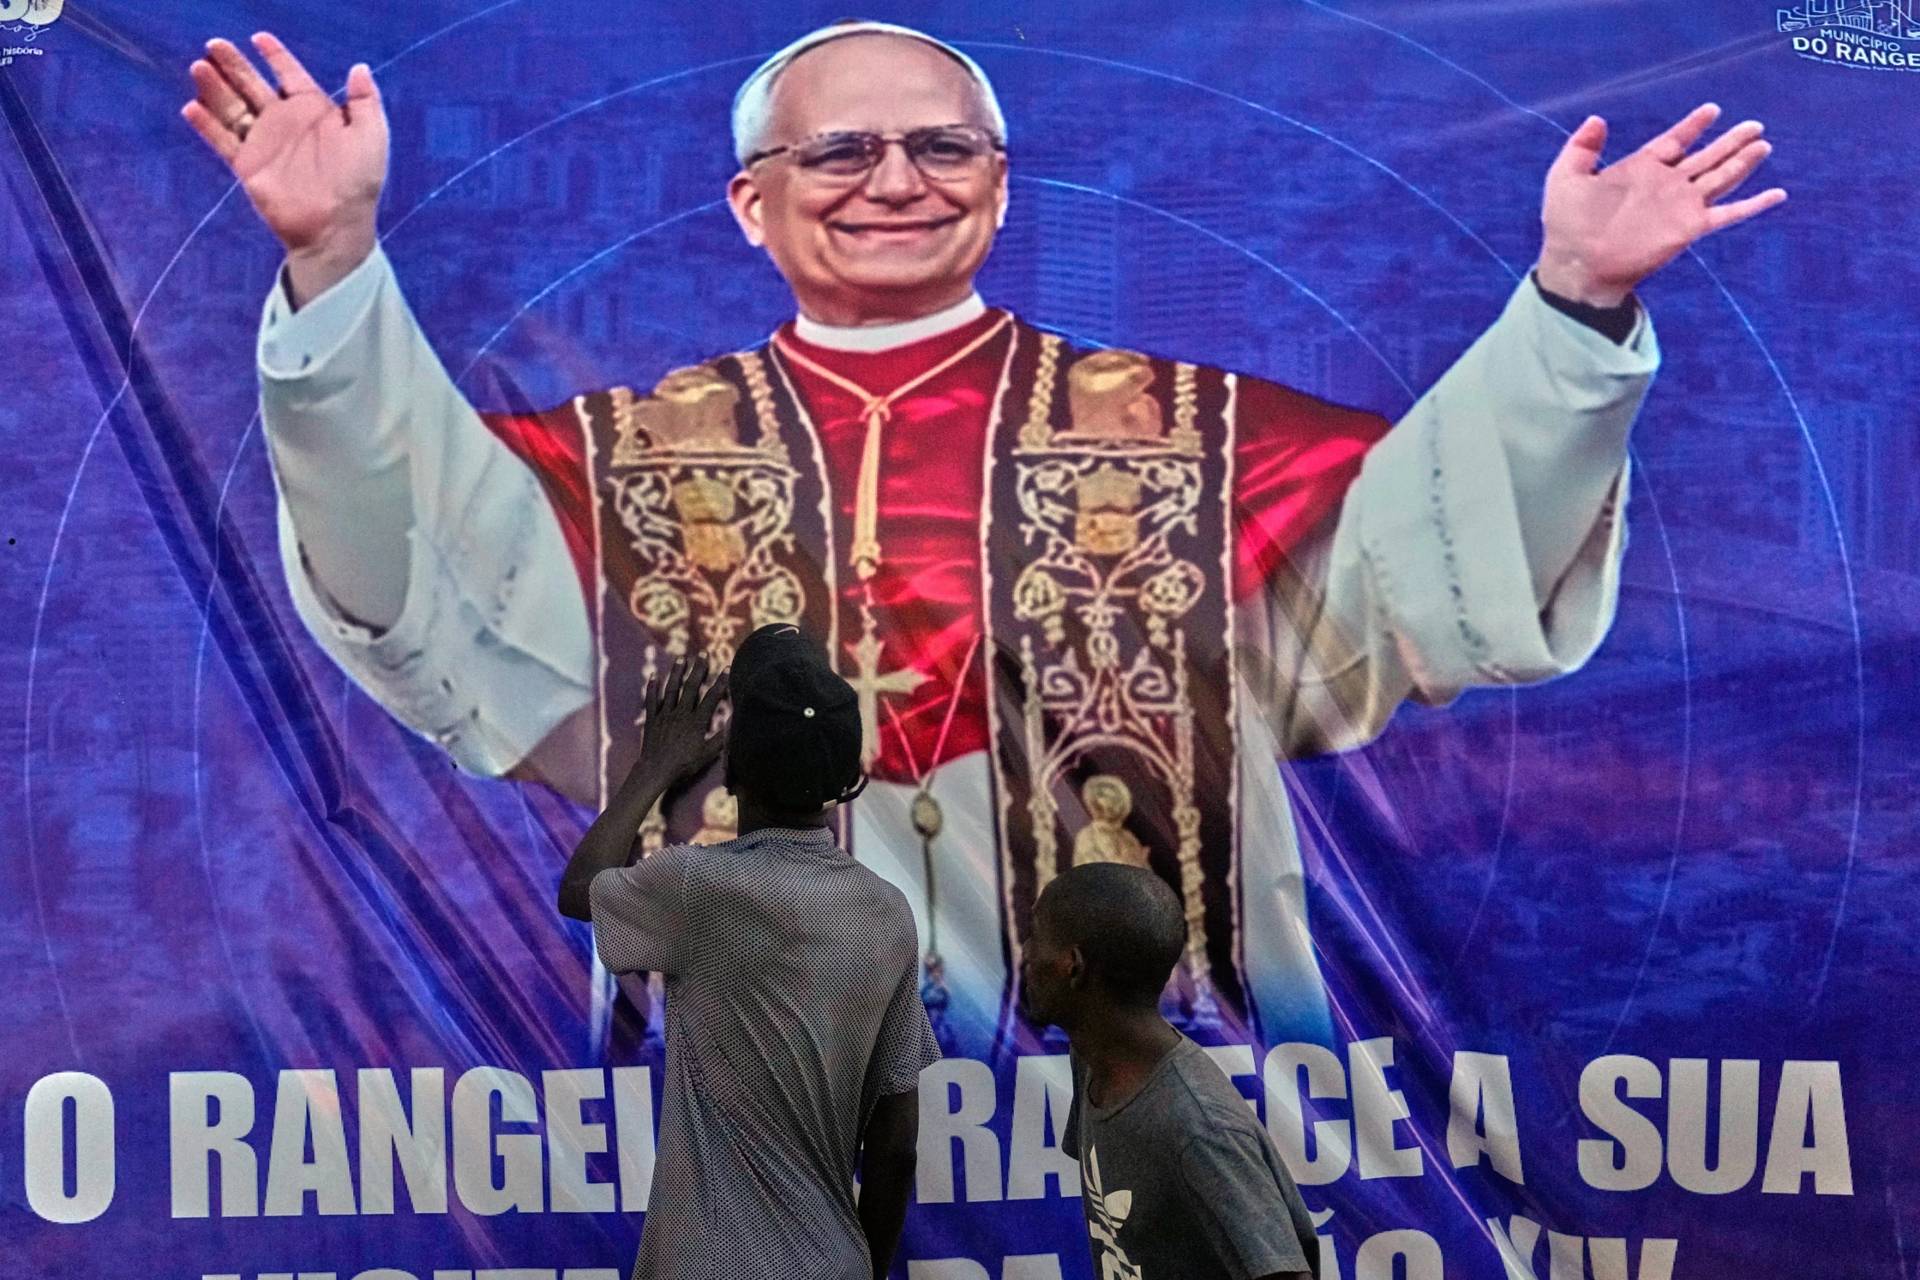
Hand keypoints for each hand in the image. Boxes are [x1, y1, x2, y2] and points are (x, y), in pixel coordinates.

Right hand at [180, 33, 388, 304]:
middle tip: (214, 44)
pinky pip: (223, 140)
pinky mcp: (248, 165)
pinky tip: (192, 107)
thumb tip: (359, 67)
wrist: (336, 225)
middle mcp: (285, 123)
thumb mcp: (372, 136)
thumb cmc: (358, 181)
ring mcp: (264, 143)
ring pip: (232, 108)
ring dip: (215, 88)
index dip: (276, 56)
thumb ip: (366, 101)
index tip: (258, 38)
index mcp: (314, 111)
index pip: (290, 75)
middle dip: (234, 64)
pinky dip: (206, 125)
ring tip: (199, 67)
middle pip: (252, 85)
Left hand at [631, 656, 729, 793]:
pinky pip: (651, 700)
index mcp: (696, 722)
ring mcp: (665, 714)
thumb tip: (733, 722)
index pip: (711, 698)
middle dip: (698, 669)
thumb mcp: (707, 754)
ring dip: (677, 672)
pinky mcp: (652, 719)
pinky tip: (653, 674)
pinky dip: (652, 687)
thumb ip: (721, 738)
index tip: (726, 667)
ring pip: (671, 689)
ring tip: (682, 658)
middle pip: (691, 687)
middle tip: (703, 653)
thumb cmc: (684, 764)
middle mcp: (681, 713)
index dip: (720, 682)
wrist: (656, 770)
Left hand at [1536, 104, 1785, 307]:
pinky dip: (1754, 204)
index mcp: (1640, 168)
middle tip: (1755, 124)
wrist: (1578, 265)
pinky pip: (1730, 213)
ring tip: (1764, 144)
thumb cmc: (1567, 225)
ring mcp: (1681, 205)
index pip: (1674, 140)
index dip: (1693, 125)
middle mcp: (1666, 184)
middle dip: (1730, 140)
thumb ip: (1581, 148)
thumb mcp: (1565, 178)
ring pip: (1721, 177)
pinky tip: (1778, 194)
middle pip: (1706, 156)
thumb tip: (1597, 118)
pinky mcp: (1690, 227)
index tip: (1713, 109)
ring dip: (1743, 161)